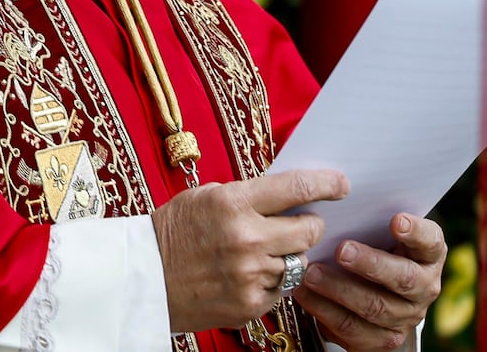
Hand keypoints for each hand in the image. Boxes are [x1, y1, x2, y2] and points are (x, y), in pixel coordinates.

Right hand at [151, 169, 348, 332]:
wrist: (146, 276)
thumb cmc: (175, 229)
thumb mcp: (208, 196)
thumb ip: (248, 194)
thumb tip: (288, 194)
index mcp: (234, 203)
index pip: (296, 188)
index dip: (326, 184)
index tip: (340, 183)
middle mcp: (247, 238)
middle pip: (309, 229)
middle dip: (310, 223)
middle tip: (299, 221)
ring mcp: (251, 275)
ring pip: (298, 260)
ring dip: (288, 253)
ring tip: (262, 249)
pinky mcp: (251, 303)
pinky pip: (282, 288)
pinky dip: (273, 279)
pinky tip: (249, 272)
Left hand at [294, 212, 446, 350]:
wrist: (381, 292)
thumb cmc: (374, 243)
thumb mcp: (378, 226)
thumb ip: (369, 211)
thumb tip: (332, 181)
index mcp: (428, 253)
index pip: (431, 241)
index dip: (416, 232)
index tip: (396, 220)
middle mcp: (424, 286)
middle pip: (403, 278)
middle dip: (371, 264)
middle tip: (342, 250)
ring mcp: (405, 316)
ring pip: (375, 307)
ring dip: (340, 290)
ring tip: (312, 273)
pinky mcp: (382, 340)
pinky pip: (353, 330)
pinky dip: (325, 311)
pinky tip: (305, 294)